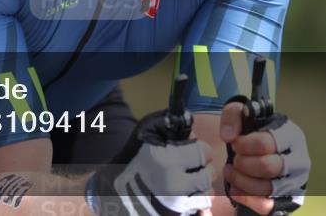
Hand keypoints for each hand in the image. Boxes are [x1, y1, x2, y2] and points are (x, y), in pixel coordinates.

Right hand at [87, 110, 214, 215]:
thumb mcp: (145, 132)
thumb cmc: (133, 157)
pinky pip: (199, 207)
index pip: (203, 153)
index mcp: (166, 160)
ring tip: (190, 179)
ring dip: (202, 185)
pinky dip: (196, 199)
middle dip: (204, 167)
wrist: (117, 190)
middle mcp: (173, 184)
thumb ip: (167, 122)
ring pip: (206, 193)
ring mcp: (175, 203)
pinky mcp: (176, 214)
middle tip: (194, 165)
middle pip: (208, 174)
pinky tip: (186, 192)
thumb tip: (189, 120)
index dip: (202, 149)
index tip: (195, 149)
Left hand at [219, 102, 308, 215]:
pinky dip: (246, 199)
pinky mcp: (288, 200)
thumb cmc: (254, 133)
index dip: (244, 145)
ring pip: (267, 188)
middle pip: (268, 167)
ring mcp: (296, 182)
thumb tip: (229, 136)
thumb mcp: (243, 115)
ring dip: (241, 181)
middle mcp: (299, 160)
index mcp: (291, 136)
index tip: (235, 143)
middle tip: (234, 159)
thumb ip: (233, 115)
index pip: (266, 143)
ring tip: (230, 172)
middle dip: (243, 164)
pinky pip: (266, 205)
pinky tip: (235, 188)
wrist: (263, 152)